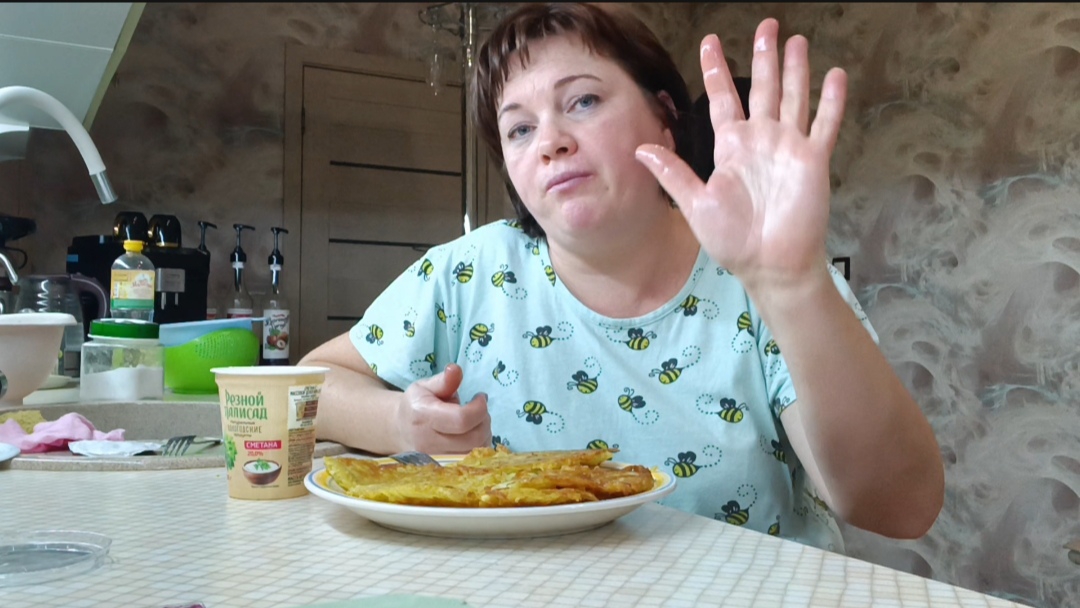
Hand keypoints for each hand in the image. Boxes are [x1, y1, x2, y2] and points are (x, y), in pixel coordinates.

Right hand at [397, 363, 489, 452]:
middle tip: (479, 409)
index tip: (480, 397)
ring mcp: (437, 459)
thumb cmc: (416, 405)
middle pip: (473, 437)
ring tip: (474, 420)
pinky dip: (480, 445)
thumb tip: (456, 369)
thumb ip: (444, 380)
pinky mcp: (445, 468)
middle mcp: (428, 442)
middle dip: (484, 420)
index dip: (479, 408)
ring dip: (483, 433)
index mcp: (423, 417)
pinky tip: (472, 434)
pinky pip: (473, 460)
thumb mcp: (425, 387)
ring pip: (476, 450)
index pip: (461, 420)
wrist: (401, 430)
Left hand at [636, 18, 845, 289]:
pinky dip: (830, 100)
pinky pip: (823, 123)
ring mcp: (788, 147)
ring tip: (796, 40)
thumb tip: (641, 149)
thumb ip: (673, 173)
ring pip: (793, 97)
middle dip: (763, 56)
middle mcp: (761, 140)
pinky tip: (834, 74)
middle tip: (767, 24)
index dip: (715, 69)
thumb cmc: (733, 240)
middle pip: (762, 88)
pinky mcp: (813, 159)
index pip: (722, 98)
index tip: (710, 41)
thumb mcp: (696, 204)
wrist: (770, 264)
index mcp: (731, 147)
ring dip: (794, 69)